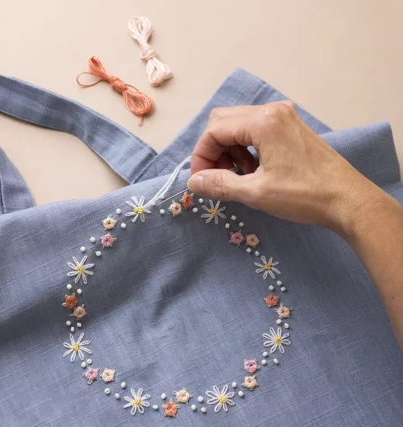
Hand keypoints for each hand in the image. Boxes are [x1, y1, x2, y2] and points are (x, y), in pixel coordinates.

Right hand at [188, 101, 386, 236]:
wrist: (348, 200)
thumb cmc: (304, 195)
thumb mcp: (256, 193)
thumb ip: (220, 184)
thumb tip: (193, 182)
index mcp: (263, 122)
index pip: (214, 131)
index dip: (201, 156)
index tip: (200, 181)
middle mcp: (272, 111)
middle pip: (223, 122)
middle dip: (213, 150)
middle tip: (215, 178)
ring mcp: (284, 118)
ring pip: (238, 126)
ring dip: (229, 151)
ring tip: (237, 177)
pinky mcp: (291, 128)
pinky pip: (256, 131)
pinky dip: (245, 149)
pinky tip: (253, 171)